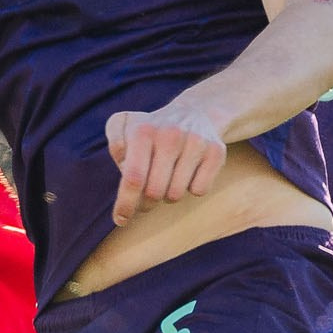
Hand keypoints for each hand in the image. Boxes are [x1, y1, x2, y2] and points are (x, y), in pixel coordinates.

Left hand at [106, 104, 227, 225]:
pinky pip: (199, 190)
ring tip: (167, 178)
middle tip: (147, 195)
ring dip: (168, 194)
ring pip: (176, 195)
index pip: (133, 178)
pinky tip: (188, 173)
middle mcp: (170, 135)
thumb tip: (125, 165)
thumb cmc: (150, 130)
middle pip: (154, 193)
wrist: (194, 112)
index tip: (121, 220)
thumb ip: (116, 144)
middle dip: (146, 201)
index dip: (126, 204)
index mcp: (143, 131)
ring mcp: (195, 142)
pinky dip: (191, 188)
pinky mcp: (216, 151)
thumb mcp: (124, 125)